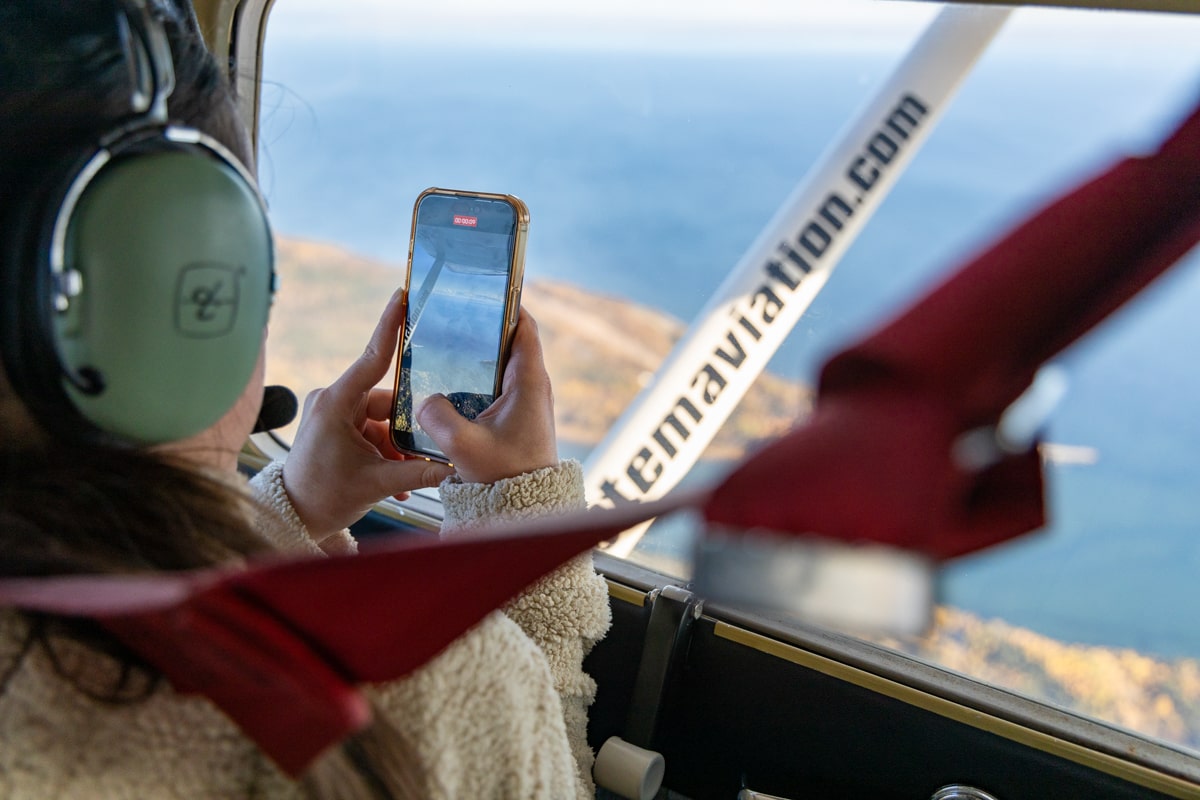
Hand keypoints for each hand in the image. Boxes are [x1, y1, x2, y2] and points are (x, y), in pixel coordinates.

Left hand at [283, 291, 454, 541]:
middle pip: (387, 400)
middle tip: (425, 452)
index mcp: (336, 403)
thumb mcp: (375, 484)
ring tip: (405, 476)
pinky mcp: (335, 427)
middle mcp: (333, 401)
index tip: (402, 297)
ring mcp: (333, 413)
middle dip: (407, 428)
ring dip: (397, 447)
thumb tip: (454, 467)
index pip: (371, 358)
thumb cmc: (322, 497)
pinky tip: (395, 479)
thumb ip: (417, 472)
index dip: (390, 326)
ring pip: (382, 419)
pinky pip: (371, 431)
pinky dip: (386, 452)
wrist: (291, 517)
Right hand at [416, 308, 557, 484]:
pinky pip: (495, 385)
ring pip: (500, 364)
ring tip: (445, 343)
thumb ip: (438, 418)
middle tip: (450, 316)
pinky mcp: (516, 415)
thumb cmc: (505, 477)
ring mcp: (525, 400)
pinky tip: (449, 381)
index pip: (524, 327)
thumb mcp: (464, 447)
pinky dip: (476, 378)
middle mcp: (532, 386)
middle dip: (482, 328)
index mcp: (529, 382)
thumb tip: (424, 399)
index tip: (481, 291)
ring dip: (477, 355)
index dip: (506, 305)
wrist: (523, 507)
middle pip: (509, 341)